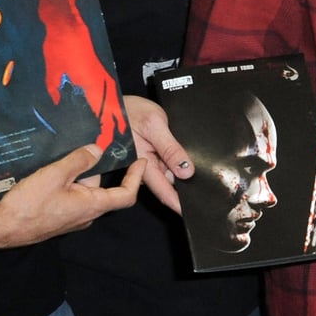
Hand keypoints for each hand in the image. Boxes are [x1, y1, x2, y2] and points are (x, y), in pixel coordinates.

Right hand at [0, 144, 143, 248]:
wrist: (0, 227)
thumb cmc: (29, 204)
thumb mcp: (55, 175)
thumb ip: (78, 161)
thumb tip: (97, 150)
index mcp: (92, 206)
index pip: (126, 195)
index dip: (136, 177)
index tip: (140, 161)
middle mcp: (86, 215)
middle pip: (100, 188)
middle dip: (94, 168)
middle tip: (88, 147)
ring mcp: (71, 218)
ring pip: (82, 191)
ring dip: (76, 174)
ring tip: (64, 154)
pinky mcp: (57, 217)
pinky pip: (69, 197)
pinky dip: (66, 183)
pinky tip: (51, 170)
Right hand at [123, 95, 188, 213]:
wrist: (113, 101)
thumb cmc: (130, 110)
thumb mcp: (155, 125)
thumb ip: (171, 149)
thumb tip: (186, 172)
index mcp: (143, 164)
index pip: (164, 191)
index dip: (178, 204)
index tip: (191, 213)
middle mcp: (143, 167)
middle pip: (167, 182)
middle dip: (184, 183)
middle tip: (202, 178)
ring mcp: (144, 162)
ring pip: (167, 172)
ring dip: (178, 168)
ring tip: (188, 157)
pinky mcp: (147, 155)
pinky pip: (164, 162)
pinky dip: (174, 159)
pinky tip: (180, 151)